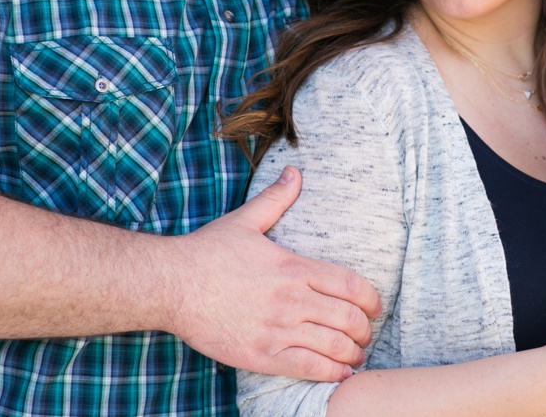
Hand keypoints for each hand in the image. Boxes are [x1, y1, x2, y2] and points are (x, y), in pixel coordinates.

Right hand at [169, 166, 381, 381]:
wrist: (170, 284)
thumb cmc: (207, 252)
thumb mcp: (246, 220)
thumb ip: (276, 198)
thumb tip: (294, 172)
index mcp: (294, 267)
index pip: (351, 285)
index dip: (372, 299)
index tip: (375, 307)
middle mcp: (292, 299)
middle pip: (349, 318)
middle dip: (365, 330)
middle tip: (366, 335)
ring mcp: (278, 329)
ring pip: (335, 346)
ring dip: (353, 353)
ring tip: (355, 356)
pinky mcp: (261, 354)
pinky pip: (309, 368)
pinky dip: (332, 373)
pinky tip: (340, 373)